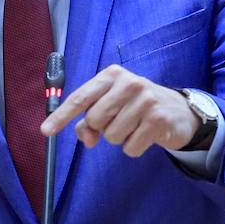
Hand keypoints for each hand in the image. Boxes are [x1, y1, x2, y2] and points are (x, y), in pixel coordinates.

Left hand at [40, 64, 200, 155]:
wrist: (179, 111)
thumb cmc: (137, 107)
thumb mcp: (112, 105)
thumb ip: (90, 120)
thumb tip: (87, 138)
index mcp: (112, 75)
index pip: (80, 98)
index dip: (61, 117)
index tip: (45, 131)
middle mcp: (128, 83)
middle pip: (95, 120)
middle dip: (102, 128)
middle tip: (120, 121)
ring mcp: (145, 100)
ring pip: (111, 136)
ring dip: (120, 138)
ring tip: (135, 126)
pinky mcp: (158, 120)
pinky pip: (130, 148)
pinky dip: (134, 148)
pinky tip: (145, 135)